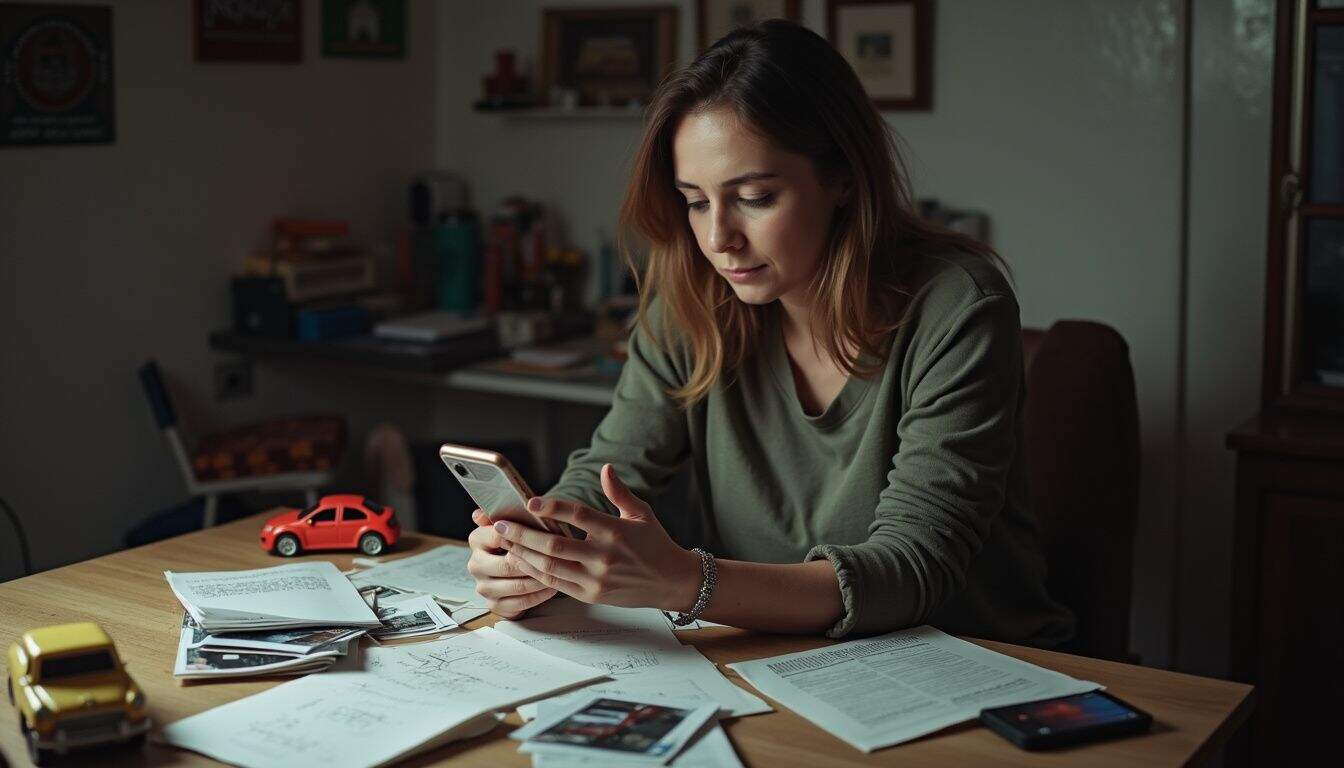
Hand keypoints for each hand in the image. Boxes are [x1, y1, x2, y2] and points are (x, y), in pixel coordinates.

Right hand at [465, 509, 556, 618]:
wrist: (512, 571)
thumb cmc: (518, 542)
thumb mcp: (515, 525)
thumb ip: (508, 514)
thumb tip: (483, 512)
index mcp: (476, 539)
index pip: (499, 535)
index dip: (524, 536)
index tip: (546, 534)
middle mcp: (475, 564)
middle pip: (508, 564)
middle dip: (535, 562)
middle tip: (559, 559)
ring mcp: (483, 586)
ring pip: (517, 585)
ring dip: (541, 579)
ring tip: (561, 573)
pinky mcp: (493, 605)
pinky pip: (520, 603)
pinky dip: (539, 596)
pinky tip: (554, 587)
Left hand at [492, 464, 701, 611]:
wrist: (671, 582)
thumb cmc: (655, 544)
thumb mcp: (641, 513)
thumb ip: (619, 492)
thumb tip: (605, 468)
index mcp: (616, 532)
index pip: (579, 515)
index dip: (553, 507)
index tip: (531, 501)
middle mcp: (604, 557)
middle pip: (555, 544)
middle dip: (523, 534)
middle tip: (501, 523)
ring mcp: (596, 579)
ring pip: (550, 566)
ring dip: (523, 553)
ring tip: (504, 541)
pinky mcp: (591, 595)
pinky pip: (556, 584)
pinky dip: (535, 571)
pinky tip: (521, 560)